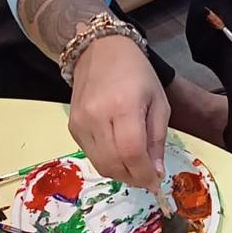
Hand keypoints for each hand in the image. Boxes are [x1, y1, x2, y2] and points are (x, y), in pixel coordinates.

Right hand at [68, 35, 170, 189]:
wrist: (98, 50)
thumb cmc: (137, 73)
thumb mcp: (159, 102)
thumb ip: (158, 139)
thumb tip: (157, 172)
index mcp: (124, 106)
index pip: (131, 153)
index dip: (144, 174)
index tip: (156, 182)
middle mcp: (97, 116)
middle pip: (113, 164)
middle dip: (133, 178)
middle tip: (147, 178)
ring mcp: (80, 122)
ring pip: (100, 164)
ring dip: (121, 174)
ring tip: (136, 168)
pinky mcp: (72, 126)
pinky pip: (91, 155)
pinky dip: (108, 162)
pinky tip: (120, 154)